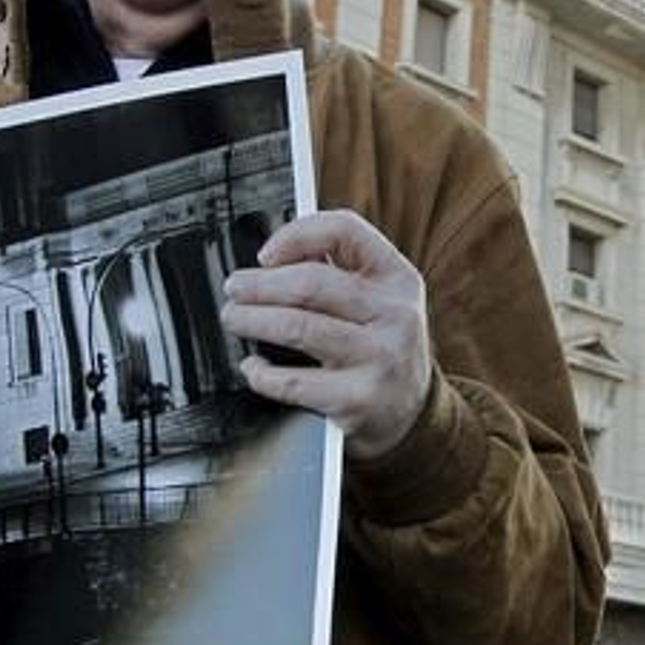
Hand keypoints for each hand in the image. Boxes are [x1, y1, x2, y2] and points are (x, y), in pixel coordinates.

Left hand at [221, 210, 431, 458]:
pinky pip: (293, 382)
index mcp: (397, 278)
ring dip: (253, 320)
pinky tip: (253, 368)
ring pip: (298, 327)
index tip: (266, 253)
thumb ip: (338, 270)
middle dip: (260, 284)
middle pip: (311, 283)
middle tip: (235, 289)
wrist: (410, 412)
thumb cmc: (379, 343)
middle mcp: (395, 314)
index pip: (346, 231)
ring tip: (234, 318)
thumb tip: (270, 261)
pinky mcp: (358, 399)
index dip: (297, 234)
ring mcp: (379, 358)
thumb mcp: (379, 299)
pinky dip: (262, 374)